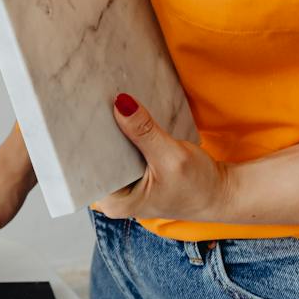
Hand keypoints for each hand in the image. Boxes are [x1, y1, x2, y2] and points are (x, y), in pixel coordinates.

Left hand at [93, 93, 232, 221]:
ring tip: (99, 99)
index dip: (81, 138)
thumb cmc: (199, 186)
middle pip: (93, 156)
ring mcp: (122, 186)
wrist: (222, 193)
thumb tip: (120, 104)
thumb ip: (144, 132)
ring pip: (107, 150)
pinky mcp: (132, 174)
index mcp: (114, 201)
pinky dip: (122, 133)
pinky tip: (119, 112)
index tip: (76, 110)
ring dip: (109, 129)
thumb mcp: (171, 157)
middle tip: (88, 97)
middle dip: (94, 130)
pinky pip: (120, 149)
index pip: (85, 166)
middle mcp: (112, 196)